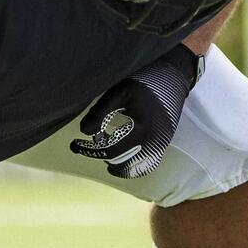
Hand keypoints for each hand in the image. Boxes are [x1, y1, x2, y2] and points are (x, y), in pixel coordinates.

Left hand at [69, 45, 201, 178]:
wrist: (172, 76)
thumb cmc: (144, 82)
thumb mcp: (118, 93)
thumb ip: (99, 113)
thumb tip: (84, 133)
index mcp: (141, 130)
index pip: (110, 150)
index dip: (89, 150)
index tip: (74, 145)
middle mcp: (153, 143)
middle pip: (122, 164)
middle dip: (102, 157)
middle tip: (88, 147)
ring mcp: (161, 146)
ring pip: (136, 170)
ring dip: (118, 165)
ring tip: (105, 152)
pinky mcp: (163, 144)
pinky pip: (147, 165)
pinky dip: (132, 166)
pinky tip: (121, 156)